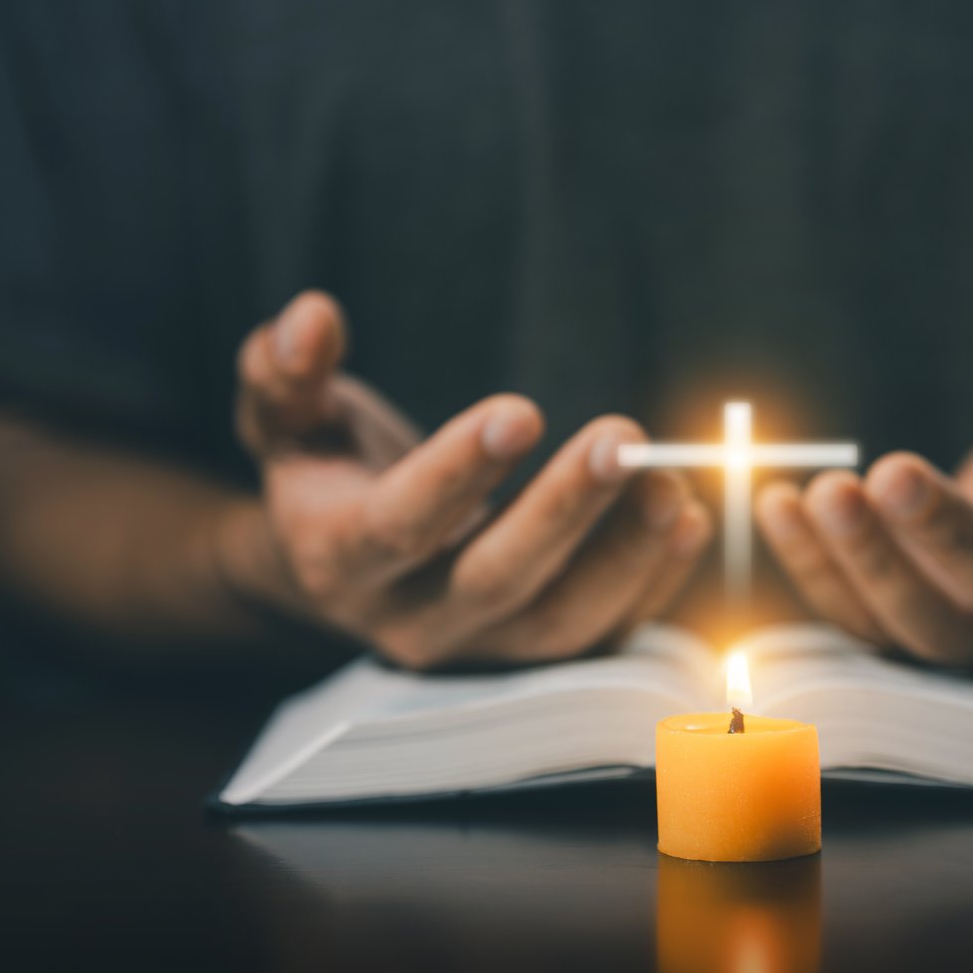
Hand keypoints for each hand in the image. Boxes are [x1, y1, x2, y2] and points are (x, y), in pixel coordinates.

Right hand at [219, 291, 711, 668]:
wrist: (348, 567)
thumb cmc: (327, 473)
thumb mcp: (287, 421)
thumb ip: (285, 371)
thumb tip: (311, 315)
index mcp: (340, 558)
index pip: (399, 526)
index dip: (458, 472)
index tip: (522, 409)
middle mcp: (409, 620)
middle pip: (495, 581)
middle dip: (563, 511)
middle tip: (623, 438)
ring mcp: (480, 650)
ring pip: (560, 624)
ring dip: (625, 557)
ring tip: (672, 485)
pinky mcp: (535, 657)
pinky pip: (602, 636)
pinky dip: (652, 583)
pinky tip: (687, 519)